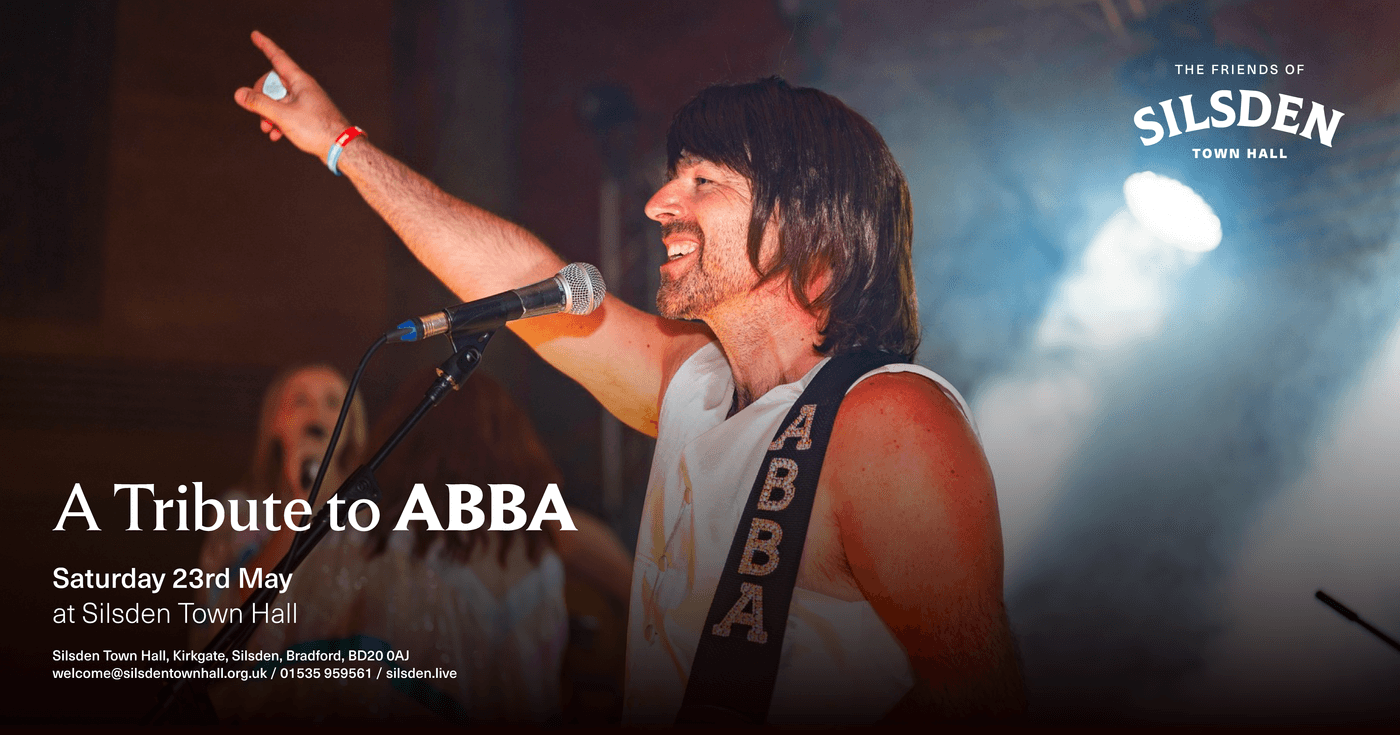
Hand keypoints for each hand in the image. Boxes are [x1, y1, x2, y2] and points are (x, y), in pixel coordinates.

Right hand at [234, 31, 351, 162]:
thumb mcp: (283, 116)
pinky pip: (287, 112)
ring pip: (279, 100)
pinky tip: (275, 135)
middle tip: (258, 113)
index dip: (265, 46)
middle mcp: (303, 88)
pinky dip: (278, 121)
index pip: (278, 58)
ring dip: (268, 113)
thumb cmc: (317, 130)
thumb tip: (239, 93)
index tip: (255, 35)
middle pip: (274, 82)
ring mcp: (306, 101)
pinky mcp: (308, 115)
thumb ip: (259, 104)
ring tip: (266, 129)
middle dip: (261, 96)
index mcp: (300, 81)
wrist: (341, 148)